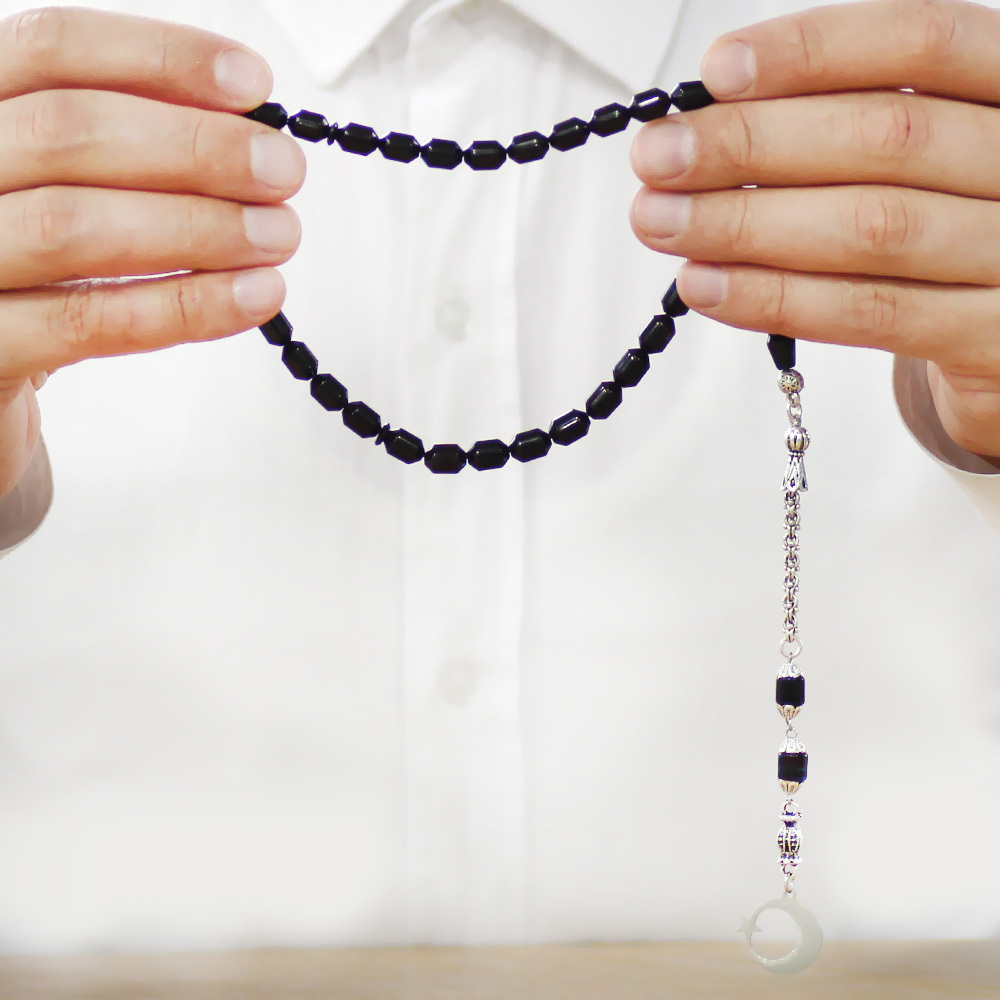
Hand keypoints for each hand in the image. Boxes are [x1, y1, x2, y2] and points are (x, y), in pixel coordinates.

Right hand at [0, 6, 305, 496]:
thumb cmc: (36, 274)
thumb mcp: (70, 191)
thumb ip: (136, 149)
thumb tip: (243, 129)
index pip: (53, 49)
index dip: (161, 58)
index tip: (252, 84)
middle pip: (68, 131)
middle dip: (198, 149)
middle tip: (281, 171)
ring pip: (75, 226)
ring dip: (199, 228)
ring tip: (276, 236)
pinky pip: (88, 321)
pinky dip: (184, 306)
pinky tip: (252, 297)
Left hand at [629, 0, 999, 459]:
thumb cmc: (951, 231)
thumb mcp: (920, 159)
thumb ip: (842, 129)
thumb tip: (704, 132)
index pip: (920, 43)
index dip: (812, 52)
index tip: (716, 72)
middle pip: (885, 136)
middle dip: (751, 145)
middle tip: (655, 160)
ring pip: (873, 227)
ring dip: (747, 225)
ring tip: (660, 222)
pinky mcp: (992, 338)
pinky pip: (871, 314)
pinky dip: (778, 297)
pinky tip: (706, 286)